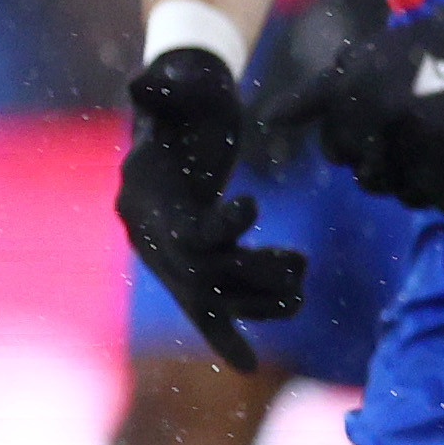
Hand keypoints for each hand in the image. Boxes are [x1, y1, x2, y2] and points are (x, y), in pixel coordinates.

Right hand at [117, 46, 305, 366]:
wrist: (183, 115)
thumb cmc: (186, 98)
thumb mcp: (182, 88)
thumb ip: (169, 87)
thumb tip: (148, 78)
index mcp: (141, 198)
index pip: (176, 230)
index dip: (214, 229)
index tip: (252, 206)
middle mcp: (148, 235)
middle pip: (199, 272)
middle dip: (250, 272)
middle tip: (299, 261)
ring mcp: (168, 253)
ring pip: (211, 293)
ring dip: (257, 297)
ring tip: (301, 282)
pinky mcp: (192, 260)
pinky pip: (205, 308)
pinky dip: (226, 335)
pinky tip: (246, 366)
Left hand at [266, 0, 443, 212]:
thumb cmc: (418, 51)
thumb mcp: (358, 64)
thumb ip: (312, 97)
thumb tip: (269, 122)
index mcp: (361, 100)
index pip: (338, 153)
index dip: (355, 140)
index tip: (380, 121)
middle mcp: (395, 126)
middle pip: (370, 181)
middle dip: (383, 165)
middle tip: (408, 136)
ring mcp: (438, 147)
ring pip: (409, 197)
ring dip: (416, 181)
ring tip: (432, 151)